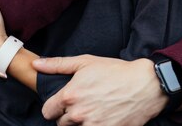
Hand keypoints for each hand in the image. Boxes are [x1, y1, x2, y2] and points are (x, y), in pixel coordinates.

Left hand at [32, 55, 166, 125]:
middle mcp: (78, 114)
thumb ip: (58, 65)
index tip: (63, 103)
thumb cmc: (115, 71)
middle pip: (61, 123)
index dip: (54, 107)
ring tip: (94, 112)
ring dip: (81, 124)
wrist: (145, 86)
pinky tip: (103, 119)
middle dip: (68, 116)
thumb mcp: (85, 62)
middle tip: (84, 105)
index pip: (47, 111)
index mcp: (69, 95)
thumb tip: (36, 64)